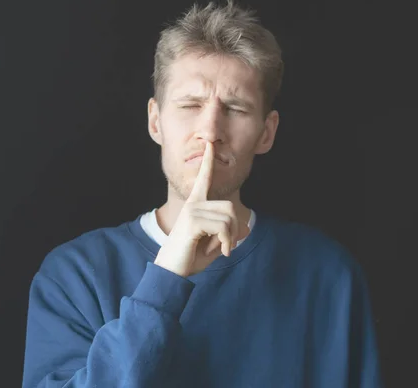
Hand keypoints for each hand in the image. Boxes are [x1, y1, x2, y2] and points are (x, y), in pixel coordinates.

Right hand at [154, 141, 249, 276]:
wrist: (171, 272)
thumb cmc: (190, 258)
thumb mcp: (215, 246)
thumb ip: (229, 236)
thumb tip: (246, 228)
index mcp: (195, 205)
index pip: (203, 180)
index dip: (207, 162)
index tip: (209, 145)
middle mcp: (193, 204)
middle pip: (229, 206)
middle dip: (234, 229)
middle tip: (227, 245)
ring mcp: (191, 211)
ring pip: (228, 217)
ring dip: (231, 237)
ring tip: (221, 249)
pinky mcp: (192, 221)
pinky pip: (222, 226)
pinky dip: (227, 241)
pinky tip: (220, 251)